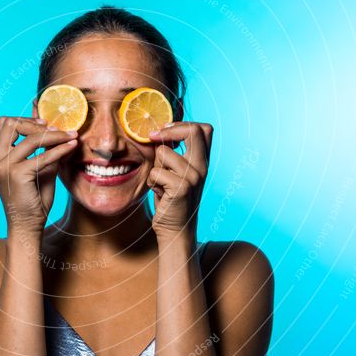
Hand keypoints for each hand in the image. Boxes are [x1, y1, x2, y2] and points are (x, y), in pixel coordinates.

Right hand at [0, 116, 77, 234]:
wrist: (27, 225)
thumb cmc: (33, 200)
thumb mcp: (39, 169)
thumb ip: (44, 150)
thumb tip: (58, 130)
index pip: (5, 125)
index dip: (26, 119)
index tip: (45, 123)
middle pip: (11, 124)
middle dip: (36, 122)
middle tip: (57, 128)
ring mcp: (4, 166)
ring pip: (31, 138)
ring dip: (54, 135)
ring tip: (71, 136)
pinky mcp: (17, 175)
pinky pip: (42, 156)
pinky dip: (59, 150)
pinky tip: (72, 147)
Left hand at [147, 122, 212, 237]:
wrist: (176, 230)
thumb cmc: (172, 200)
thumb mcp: (176, 173)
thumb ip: (173, 154)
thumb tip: (156, 133)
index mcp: (203, 162)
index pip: (204, 129)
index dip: (183, 124)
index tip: (165, 131)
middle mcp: (202, 167)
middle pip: (192, 131)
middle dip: (168, 131)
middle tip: (153, 138)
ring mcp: (193, 177)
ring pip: (163, 152)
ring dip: (154, 166)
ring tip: (160, 182)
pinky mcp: (181, 188)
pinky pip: (155, 172)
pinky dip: (151, 182)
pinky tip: (159, 193)